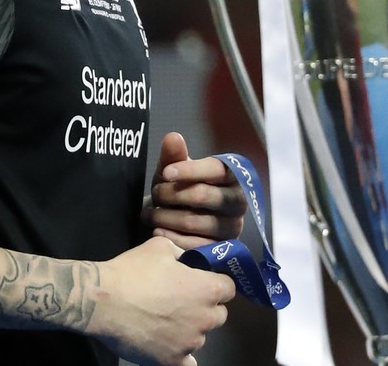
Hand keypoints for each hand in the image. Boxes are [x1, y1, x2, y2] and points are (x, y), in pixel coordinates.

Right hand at [90, 237, 234, 365]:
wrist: (103, 301)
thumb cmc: (133, 271)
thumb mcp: (160, 247)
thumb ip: (181, 252)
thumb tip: (184, 259)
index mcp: (208, 289)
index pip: (228, 288)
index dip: (215, 283)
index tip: (201, 282)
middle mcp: (205, 318)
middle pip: (218, 315)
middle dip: (205, 307)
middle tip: (182, 301)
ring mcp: (190, 343)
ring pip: (200, 337)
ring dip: (190, 329)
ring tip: (165, 322)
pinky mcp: (172, 361)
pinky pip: (187, 363)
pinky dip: (182, 357)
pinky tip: (172, 348)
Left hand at [147, 132, 246, 249]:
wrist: (178, 221)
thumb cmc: (179, 190)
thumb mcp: (174, 171)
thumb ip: (174, 155)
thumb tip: (173, 137)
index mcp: (232, 175)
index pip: (215, 169)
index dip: (189, 170)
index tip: (165, 173)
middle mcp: (238, 201)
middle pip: (202, 195)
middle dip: (171, 194)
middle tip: (155, 194)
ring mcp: (232, 227)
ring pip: (194, 221)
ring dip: (166, 217)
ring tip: (150, 214)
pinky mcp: (221, 250)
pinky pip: (194, 245)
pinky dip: (171, 237)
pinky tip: (157, 231)